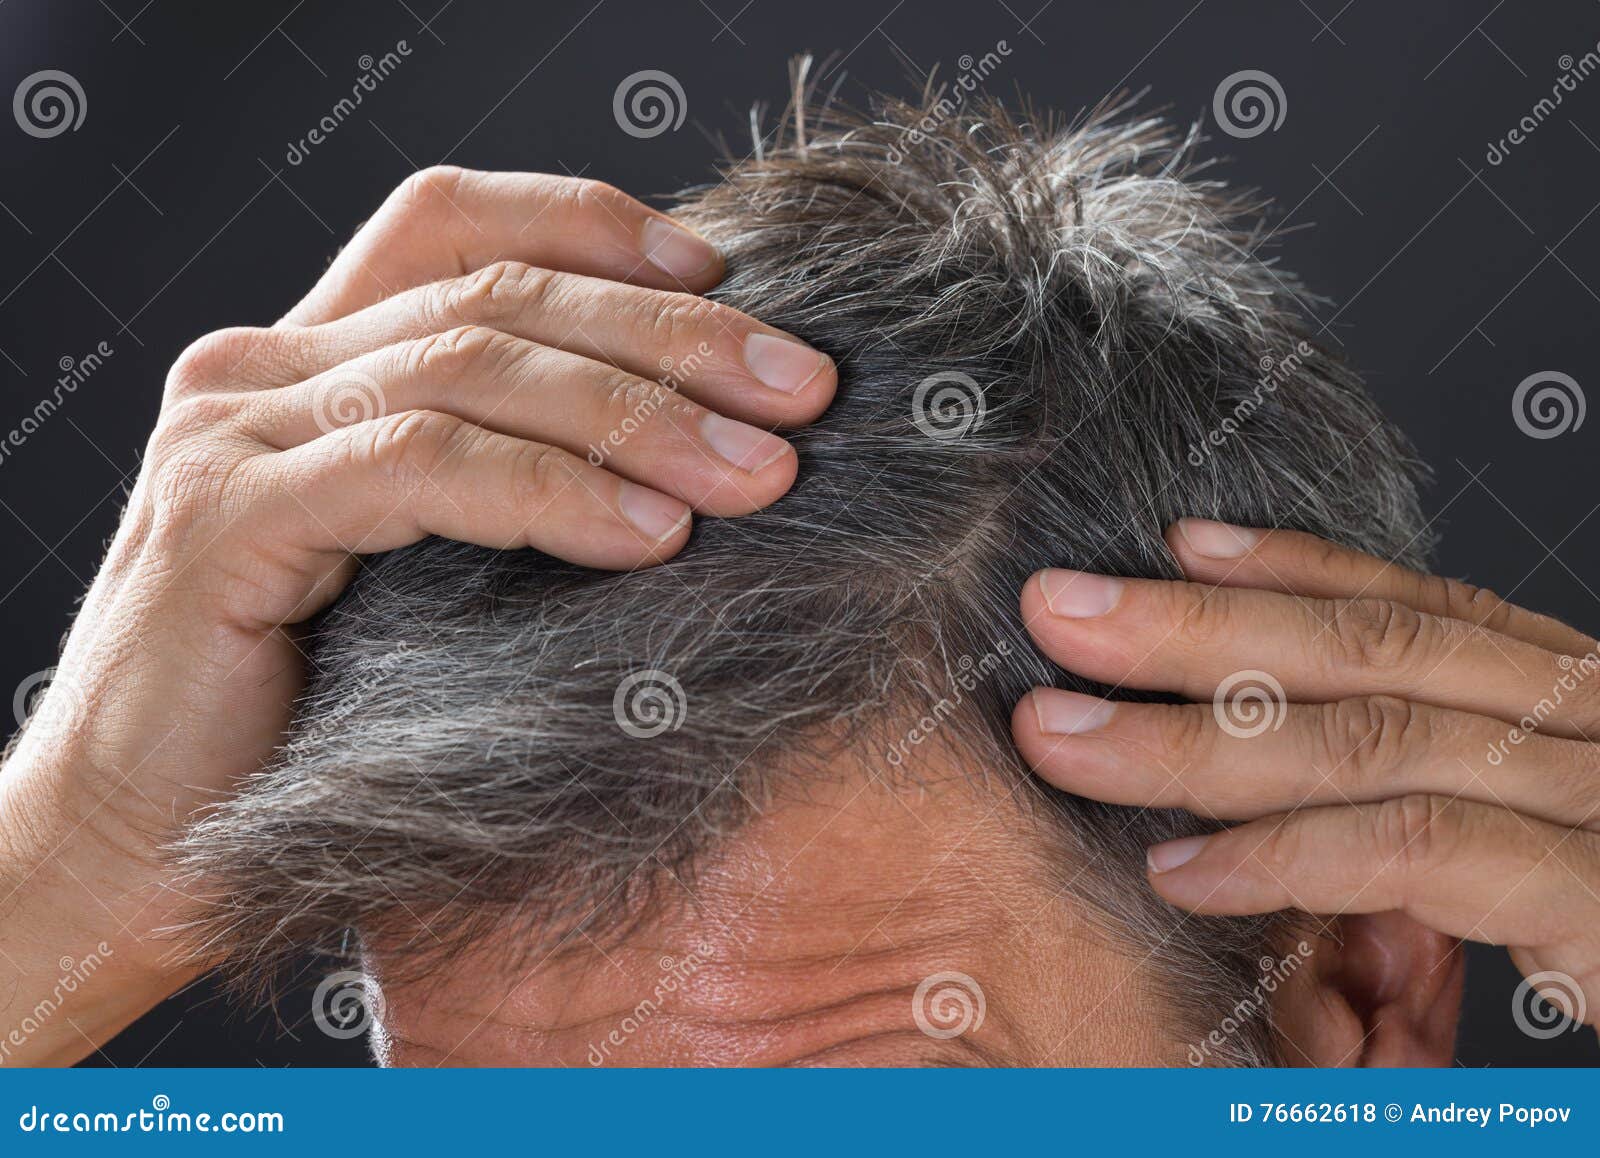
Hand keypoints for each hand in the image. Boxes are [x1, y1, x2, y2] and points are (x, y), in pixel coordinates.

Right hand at [0, 167, 834, 1061]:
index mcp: (310, 360)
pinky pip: (417, 468)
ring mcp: (234, 430)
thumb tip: (693, 452)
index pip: (456, 225)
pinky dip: (548, 491)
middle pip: (494, 294)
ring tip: (758, 474)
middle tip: (801, 390)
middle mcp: (263, 366)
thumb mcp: (427, 572)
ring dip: (636, 414)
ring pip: (468, 368)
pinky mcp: (224, 515)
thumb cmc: (306, 721)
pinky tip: (649, 534)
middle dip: (668, 335)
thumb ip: (507, 485)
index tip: (728, 277)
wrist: (135, 848)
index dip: (595, 228)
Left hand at [1011, 520, 1599, 1033]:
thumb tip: (1267, 782)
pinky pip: (1419, 850)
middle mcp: (1590, 725)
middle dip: (1193, 629)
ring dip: (1197, 735)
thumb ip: (1425, 794)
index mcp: (1569, 701)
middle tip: (1057, 612)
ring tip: (1065, 737)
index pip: (1416, 606)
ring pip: (1375, 736)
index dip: (1290, 566)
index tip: (1172, 543)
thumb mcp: (1532, 842)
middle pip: (1368, 648)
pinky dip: (1288, 855)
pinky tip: (1182, 868)